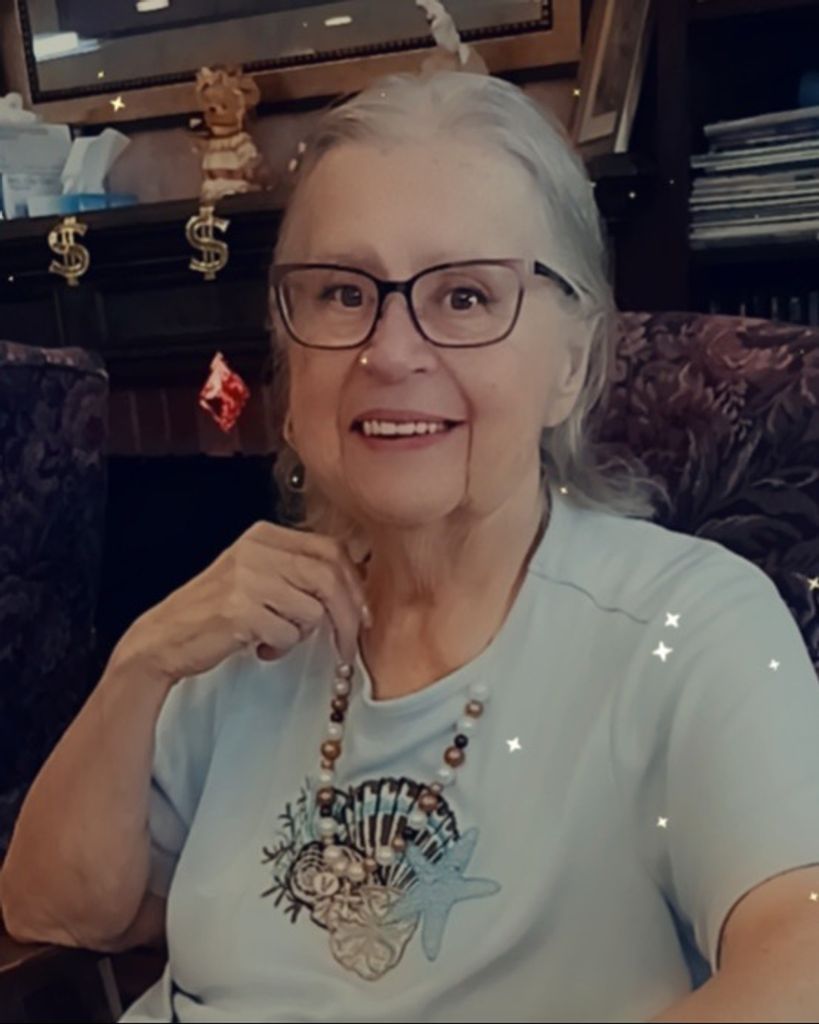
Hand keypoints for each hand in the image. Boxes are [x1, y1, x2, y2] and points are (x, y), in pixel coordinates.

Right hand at [117, 522, 370, 684]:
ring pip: (312, 610)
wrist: (163, 638)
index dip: (354, 584)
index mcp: (264, 535)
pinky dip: (280, 648)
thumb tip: (356, 587)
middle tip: (346, 645)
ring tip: (274, 638)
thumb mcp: (257, 575)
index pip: (330, 550)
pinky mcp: (240, 610)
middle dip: (347, 617)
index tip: (361, 613)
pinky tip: (258, 647)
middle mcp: (256, 550)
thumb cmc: (215, 611)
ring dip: (302, 634)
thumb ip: (297, 572)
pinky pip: (287, 634)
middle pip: (329, 578)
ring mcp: (247, 578)